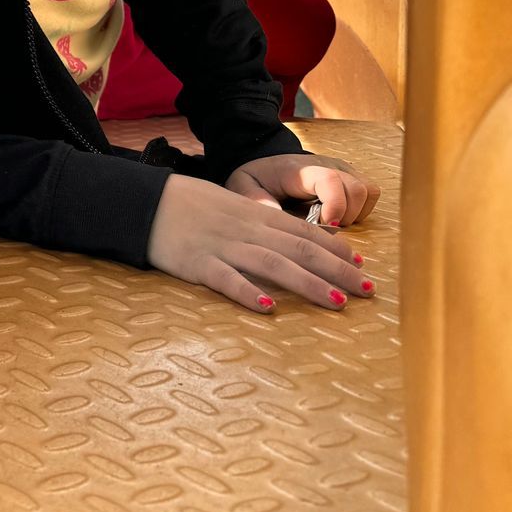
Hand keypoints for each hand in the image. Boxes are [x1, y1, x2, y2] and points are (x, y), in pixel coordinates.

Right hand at [147, 174, 375, 313]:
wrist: (143, 201)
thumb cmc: (187, 204)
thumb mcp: (229, 204)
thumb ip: (259, 221)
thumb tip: (293, 237)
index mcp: (254, 214)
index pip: (305, 232)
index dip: (336, 250)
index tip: (362, 265)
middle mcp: (246, 230)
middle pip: (300, 250)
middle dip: (337, 272)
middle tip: (368, 291)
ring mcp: (222, 247)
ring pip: (274, 265)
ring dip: (309, 285)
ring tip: (337, 303)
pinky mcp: (197, 264)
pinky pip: (227, 280)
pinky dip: (249, 294)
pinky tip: (269, 309)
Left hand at [225, 152, 380, 228]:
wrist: (266, 166)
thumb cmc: (257, 180)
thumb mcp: (243, 188)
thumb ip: (257, 201)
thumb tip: (276, 217)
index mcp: (300, 169)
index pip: (330, 180)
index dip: (336, 205)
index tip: (328, 225)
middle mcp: (327, 165)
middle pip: (357, 190)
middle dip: (345, 216)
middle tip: (321, 226)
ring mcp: (342, 170)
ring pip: (367, 193)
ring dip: (353, 214)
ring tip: (327, 221)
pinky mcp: (351, 177)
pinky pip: (370, 196)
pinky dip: (359, 211)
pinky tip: (336, 216)